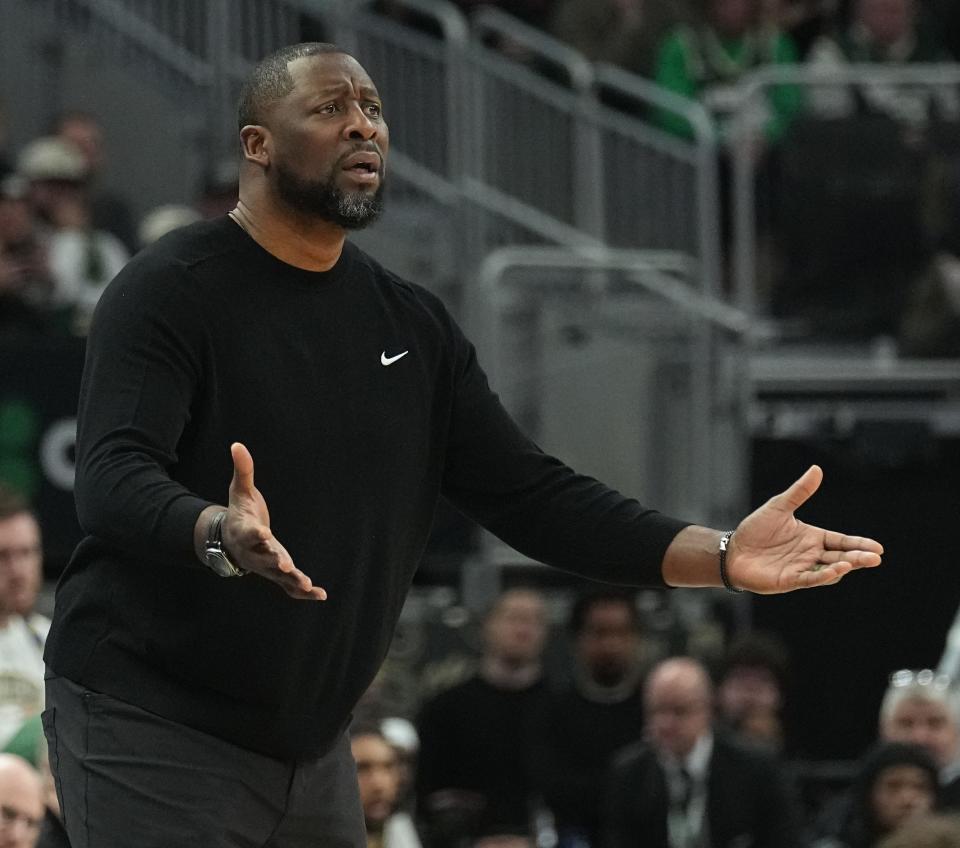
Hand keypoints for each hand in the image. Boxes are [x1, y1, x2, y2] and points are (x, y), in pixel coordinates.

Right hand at [222, 442, 326, 600]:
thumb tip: (237, 444)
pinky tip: (319, 595)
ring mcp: (264, 565)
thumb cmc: (239, 511)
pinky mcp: (274, 573)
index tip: (263, 533)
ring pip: (278, 576)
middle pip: (264, 557)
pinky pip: (287, 587)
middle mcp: (253, 551)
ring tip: (308, 585)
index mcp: (244, 530)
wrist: (229, 539)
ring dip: (292, 581)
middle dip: (276, 561)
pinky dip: (301, 592)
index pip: (249, 532)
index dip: (256, 533)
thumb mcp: (239, 490)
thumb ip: (243, 469)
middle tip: (287, 566)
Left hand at [726, 465, 882, 593]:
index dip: (859, 544)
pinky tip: (835, 571)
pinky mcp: (789, 580)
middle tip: (875, 557)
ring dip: (843, 567)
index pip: (841, 542)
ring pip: (829, 570)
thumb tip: (817, 469)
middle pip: (840, 557)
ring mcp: (801, 568)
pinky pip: (809, 579)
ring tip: (854, 562)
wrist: (733, 550)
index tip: (878, 548)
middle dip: (858, 558)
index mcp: (812, 538)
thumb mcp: (779, 507)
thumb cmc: (756, 530)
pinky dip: (822, 576)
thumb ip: (799, 492)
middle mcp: (811, 555)